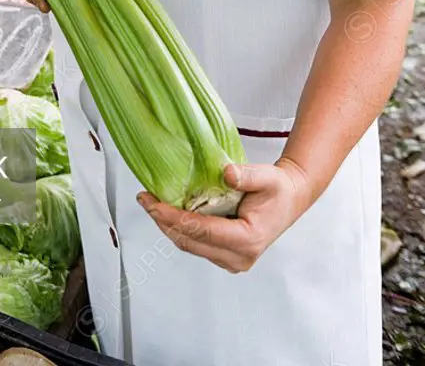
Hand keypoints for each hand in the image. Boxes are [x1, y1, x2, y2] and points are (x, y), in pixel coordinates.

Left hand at [137, 157, 311, 272]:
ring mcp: (231, 260)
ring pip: (190, 245)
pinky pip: (196, 244)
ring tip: (150, 203)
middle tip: (144, 199)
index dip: (174, 218)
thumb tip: (226, 173)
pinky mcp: (225, 256)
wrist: (288, 201)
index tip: (154, 204)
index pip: (202, 231)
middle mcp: (238, 257)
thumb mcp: (268, 176)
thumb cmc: (278, 189)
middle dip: (164, 221)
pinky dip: (180, 228)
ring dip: (168, 225)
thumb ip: (247, 176)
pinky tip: (167, 211)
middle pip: (190, 241)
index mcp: (248, 240)